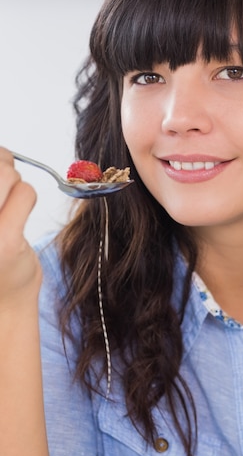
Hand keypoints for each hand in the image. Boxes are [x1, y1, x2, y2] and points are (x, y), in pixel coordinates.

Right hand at [0, 147, 40, 304]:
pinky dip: (27, 199)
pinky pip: (25, 193)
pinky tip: (17, 218)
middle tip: (4, 186)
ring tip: (7, 206)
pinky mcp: (3, 239)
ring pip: (6, 173)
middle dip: (2, 165)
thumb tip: (2, 152)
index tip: (0, 166)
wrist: (0, 304)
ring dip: (14, 184)